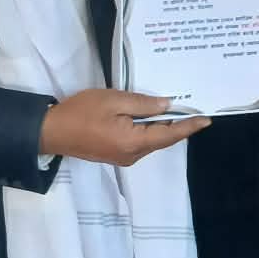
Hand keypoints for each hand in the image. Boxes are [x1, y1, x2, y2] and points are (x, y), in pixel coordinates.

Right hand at [40, 91, 209, 167]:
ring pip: (151, 142)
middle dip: (178, 126)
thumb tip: (167, 106)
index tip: (207, 120)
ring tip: (177, 110)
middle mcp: (133, 155)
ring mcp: (124, 158)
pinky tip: (152, 118)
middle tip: (194, 109)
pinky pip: (140, 143)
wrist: (51, 132)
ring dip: (163, 127)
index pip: (169, 134)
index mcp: (134, 142)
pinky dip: (149, 131)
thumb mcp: (113, 100)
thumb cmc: (81, 112)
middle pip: (162, 139)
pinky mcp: (116, 155)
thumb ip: (142, 104)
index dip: (189, 126)